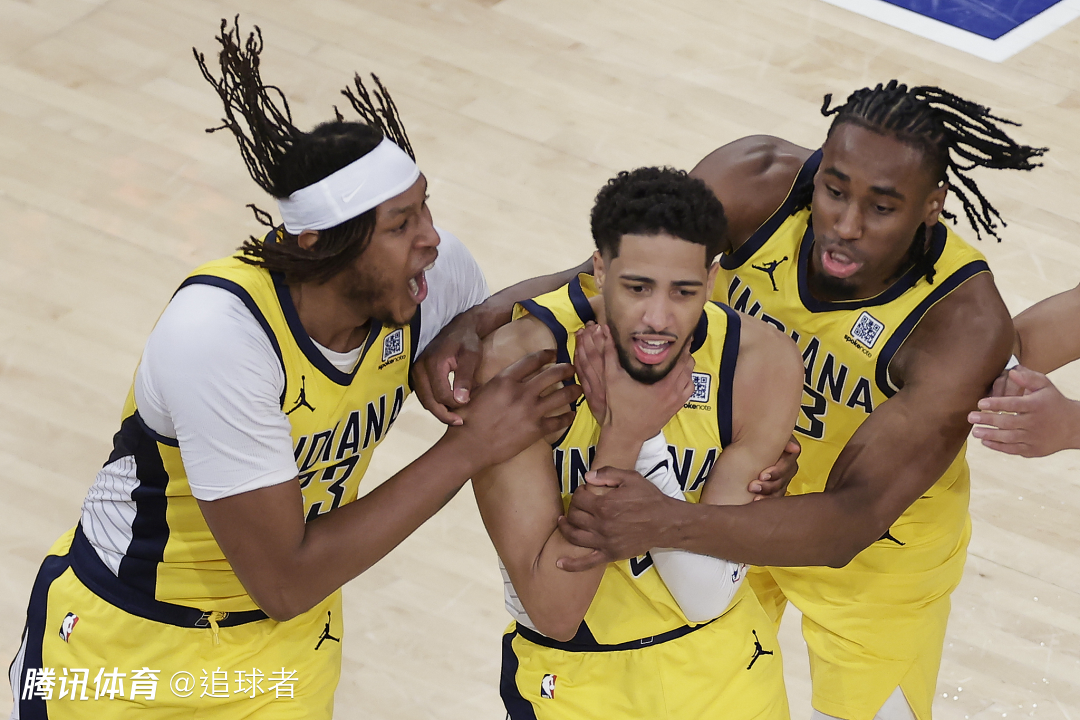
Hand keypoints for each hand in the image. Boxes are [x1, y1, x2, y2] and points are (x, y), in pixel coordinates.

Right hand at [411, 311, 483, 425]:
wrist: (458, 327)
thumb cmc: (467, 341)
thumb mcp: (471, 357)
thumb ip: (465, 378)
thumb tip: (461, 401)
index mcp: (433, 364)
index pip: (441, 395)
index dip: (455, 405)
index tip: (468, 405)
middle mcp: (419, 368)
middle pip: (429, 401)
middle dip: (444, 414)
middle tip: (460, 422)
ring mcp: (415, 371)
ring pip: (424, 400)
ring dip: (438, 411)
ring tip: (454, 417)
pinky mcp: (416, 374)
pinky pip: (423, 395)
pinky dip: (434, 403)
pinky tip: (447, 406)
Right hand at [450, 349, 581, 466]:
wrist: (470, 445)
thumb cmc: (467, 419)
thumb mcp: (479, 391)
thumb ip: (497, 382)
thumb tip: (507, 378)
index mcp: (505, 380)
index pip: (533, 360)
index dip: (546, 354)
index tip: (553, 353)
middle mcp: (521, 392)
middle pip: (553, 374)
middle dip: (566, 369)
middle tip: (572, 368)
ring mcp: (531, 411)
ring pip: (562, 395)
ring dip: (574, 391)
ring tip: (579, 389)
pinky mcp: (536, 430)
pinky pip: (559, 421)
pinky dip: (568, 417)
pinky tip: (572, 414)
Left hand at [555, 466, 672, 570]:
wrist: (666, 522)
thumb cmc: (650, 498)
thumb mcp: (631, 478)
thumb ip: (607, 474)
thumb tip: (587, 477)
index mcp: (605, 505)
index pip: (579, 499)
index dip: (578, 493)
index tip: (584, 492)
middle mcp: (602, 524)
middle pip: (574, 517)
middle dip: (572, 508)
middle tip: (578, 505)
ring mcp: (605, 541)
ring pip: (575, 537)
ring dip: (565, 528)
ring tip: (562, 522)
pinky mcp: (610, 554)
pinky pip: (587, 562)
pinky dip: (572, 564)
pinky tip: (560, 563)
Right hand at [576, 324, 693, 441]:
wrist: (625, 434)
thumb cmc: (618, 407)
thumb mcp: (612, 378)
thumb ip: (610, 354)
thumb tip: (607, 334)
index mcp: (664, 384)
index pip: (681, 358)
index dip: (682, 344)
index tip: (680, 334)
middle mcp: (675, 392)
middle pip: (689, 365)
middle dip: (684, 353)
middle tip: (677, 343)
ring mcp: (677, 401)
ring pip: (691, 377)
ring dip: (686, 366)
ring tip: (676, 357)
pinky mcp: (676, 408)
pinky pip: (688, 389)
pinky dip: (686, 380)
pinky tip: (676, 375)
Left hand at [749, 436, 800, 499]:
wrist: (747, 444)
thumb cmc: (761, 438)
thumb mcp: (771, 435)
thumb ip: (783, 439)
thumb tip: (794, 448)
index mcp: (789, 454)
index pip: (788, 465)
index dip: (777, 471)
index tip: (763, 475)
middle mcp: (787, 467)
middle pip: (783, 480)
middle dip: (769, 485)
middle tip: (753, 486)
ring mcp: (782, 479)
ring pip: (779, 490)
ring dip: (767, 494)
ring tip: (754, 496)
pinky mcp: (775, 488)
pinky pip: (774, 497)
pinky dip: (766, 500)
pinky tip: (756, 501)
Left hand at [968, 365, 1079, 456]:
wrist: (1073, 426)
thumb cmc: (1054, 402)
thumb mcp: (1046, 386)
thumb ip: (1029, 378)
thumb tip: (1012, 371)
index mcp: (1036, 406)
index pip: (1013, 404)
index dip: (996, 404)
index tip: (980, 403)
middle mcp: (1034, 423)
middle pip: (1007, 422)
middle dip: (987, 420)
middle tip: (970, 417)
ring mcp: (1034, 438)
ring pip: (1008, 438)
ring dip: (990, 435)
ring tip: (975, 431)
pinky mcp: (1033, 450)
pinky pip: (1013, 449)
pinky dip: (998, 447)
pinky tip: (985, 442)